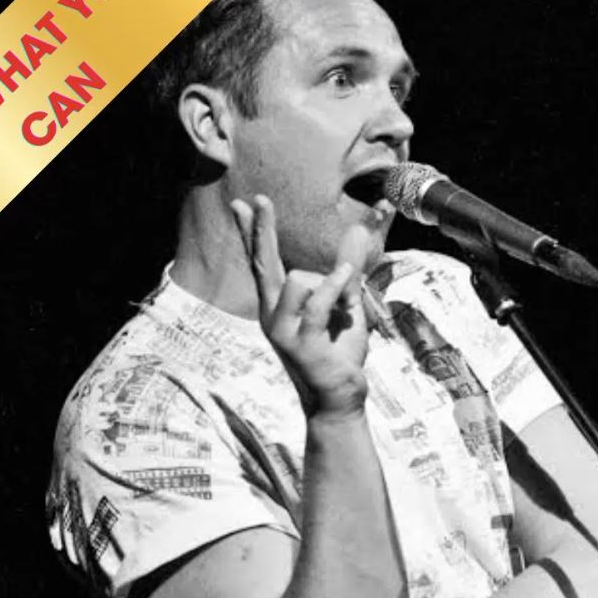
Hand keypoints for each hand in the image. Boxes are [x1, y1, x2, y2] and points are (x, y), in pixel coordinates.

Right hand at [231, 195, 369, 416]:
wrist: (338, 400)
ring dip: (331, 284)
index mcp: (279, 307)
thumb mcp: (347, 305)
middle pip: (262, 264)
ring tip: (345, 309)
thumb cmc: (339, 353)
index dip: (252, 233)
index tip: (240, 204)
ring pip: (299, 279)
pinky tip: (345, 277)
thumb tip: (357, 229)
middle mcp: (273, 316)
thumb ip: (347, 270)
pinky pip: (316, 302)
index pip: (262, 263)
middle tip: (258, 198)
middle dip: (260, 230)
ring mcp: (283, 330)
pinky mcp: (300, 343)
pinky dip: (333, 287)